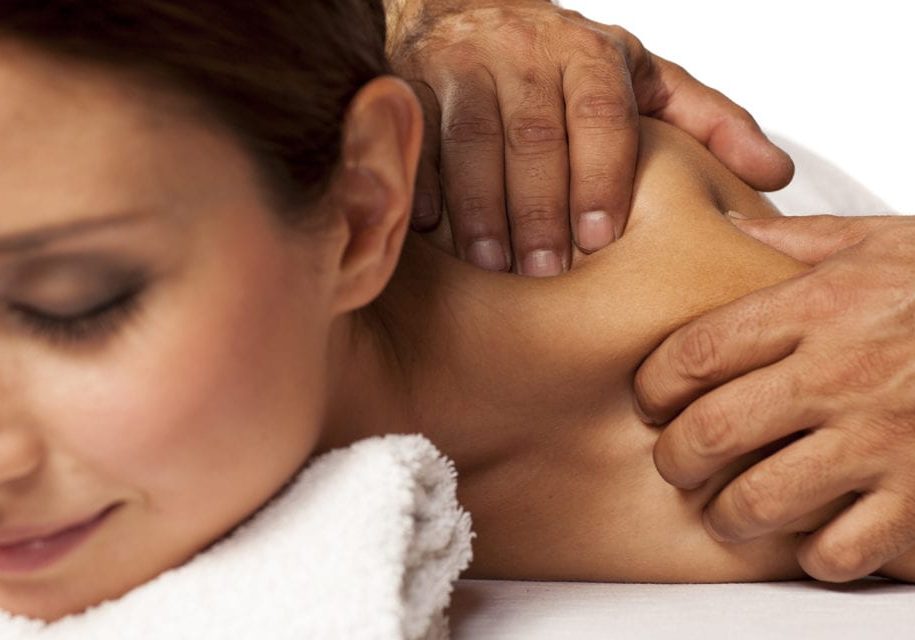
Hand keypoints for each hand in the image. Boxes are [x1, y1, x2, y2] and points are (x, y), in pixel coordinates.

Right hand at [388, 1, 793, 274]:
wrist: (471, 12)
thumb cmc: (565, 65)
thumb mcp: (642, 80)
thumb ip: (706, 120)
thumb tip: (774, 173)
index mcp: (589, 52)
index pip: (600, 112)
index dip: (600, 175)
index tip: (599, 239)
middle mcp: (524, 50)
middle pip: (531, 132)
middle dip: (537, 206)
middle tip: (544, 274)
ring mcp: (462, 64)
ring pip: (467, 137)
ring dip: (477, 205)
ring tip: (490, 264)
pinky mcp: (409, 82)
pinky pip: (412, 136)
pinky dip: (419, 184)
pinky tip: (428, 230)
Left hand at [634, 213, 914, 581]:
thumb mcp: (875, 243)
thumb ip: (793, 241)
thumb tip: (727, 227)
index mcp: (817, 307)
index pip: (696, 353)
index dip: (654, 385)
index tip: (650, 399)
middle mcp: (841, 374)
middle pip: (712, 430)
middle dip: (674, 458)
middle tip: (674, 461)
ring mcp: (883, 438)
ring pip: (762, 498)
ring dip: (727, 514)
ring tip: (725, 510)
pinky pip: (843, 548)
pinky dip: (815, 554)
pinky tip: (811, 535)